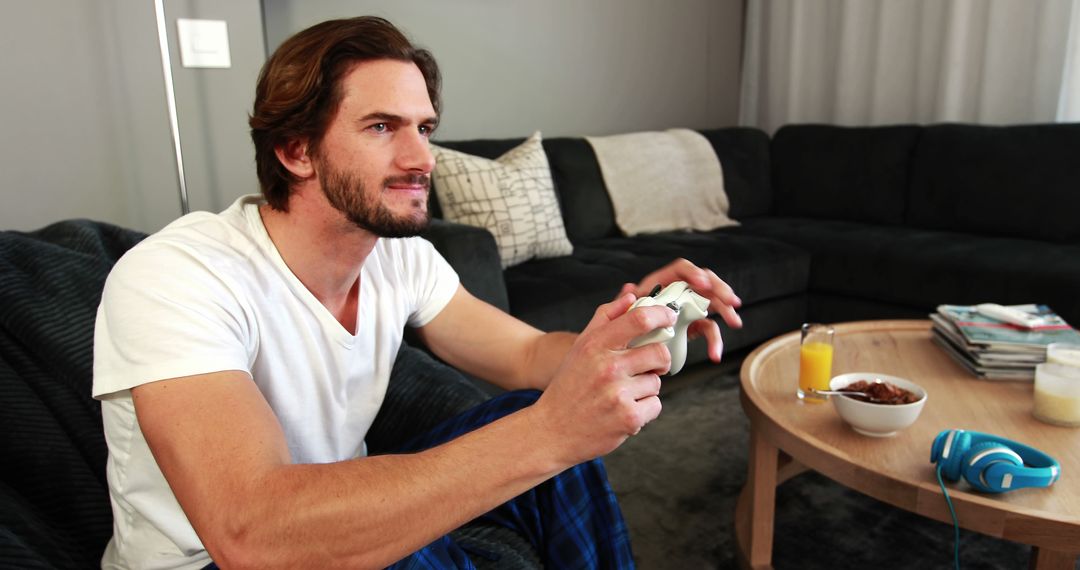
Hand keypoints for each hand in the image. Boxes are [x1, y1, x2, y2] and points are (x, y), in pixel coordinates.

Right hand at [531, 293, 674, 464]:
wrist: (551, 431)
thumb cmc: (568, 388)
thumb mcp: (580, 348)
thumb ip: (605, 319)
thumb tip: (630, 296)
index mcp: (595, 346)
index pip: (638, 320)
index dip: (660, 315)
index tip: (668, 317)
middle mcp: (607, 367)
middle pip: (659, 353)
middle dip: (658, 361)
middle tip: (646, 368)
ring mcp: (618, 394)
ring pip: (656, 382)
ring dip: (645, 389)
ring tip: (622, 395)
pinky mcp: (628, 418)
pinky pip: (655, 406)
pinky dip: (644, 411)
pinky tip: (623, 412)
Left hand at [616, 258, 741, 363]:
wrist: (622, 349)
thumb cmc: (619, 327)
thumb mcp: (618, 314)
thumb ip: (622, 302)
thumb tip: (629, 289)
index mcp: (659, 284)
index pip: (680, 270)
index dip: (693, 273)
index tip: (703, 284)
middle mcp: (676, 292)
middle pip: (703, 282)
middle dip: (719, 289)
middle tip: (730, 301)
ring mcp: (686, 308)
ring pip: (711, 303)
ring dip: (726, 310)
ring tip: (735, 322)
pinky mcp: (692, 326)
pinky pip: (708, 329)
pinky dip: (715, 341)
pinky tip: (715, 354)